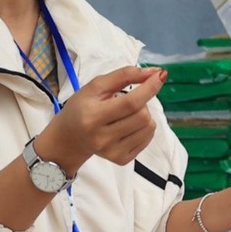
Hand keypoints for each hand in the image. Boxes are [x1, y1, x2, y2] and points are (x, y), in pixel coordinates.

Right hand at [35, 66, 166, 174]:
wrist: (70, 137)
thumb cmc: (83, 107)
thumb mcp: (96, 86)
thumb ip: (124, 75)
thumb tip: (154, 72)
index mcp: (93, 116)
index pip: (130, 103)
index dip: (149, 88)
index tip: (160, 75)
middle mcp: (102, 138)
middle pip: (142, 115)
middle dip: (143, 102)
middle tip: (128, 100)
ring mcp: (113, 152)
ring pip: (149, 127)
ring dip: (144, 114)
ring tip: (127, 113)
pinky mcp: (121, 160)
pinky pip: (148, 139)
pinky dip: (144, 128)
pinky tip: (129, 125)